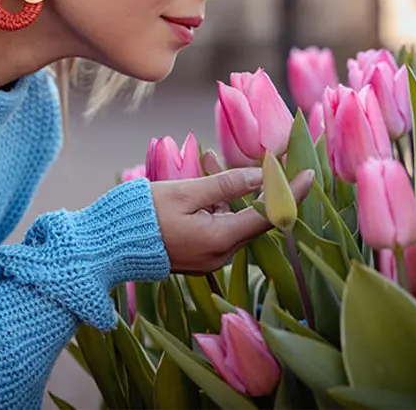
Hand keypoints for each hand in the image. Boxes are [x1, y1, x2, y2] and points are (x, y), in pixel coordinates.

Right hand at [151, 167, 314, 274]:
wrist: (107, 247)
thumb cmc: (143, 216)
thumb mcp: (186, 192)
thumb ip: (225, 184)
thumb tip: (260, 176)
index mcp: (221, 240)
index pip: (268, 216)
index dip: (290, 194)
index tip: (308, 174)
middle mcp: (220, 255)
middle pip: (250, 217)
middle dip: (250, 185)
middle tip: (249, 156)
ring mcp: (207, 259)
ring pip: (230, 219)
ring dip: (225, 193)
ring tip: (205, 161)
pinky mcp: (196, 256)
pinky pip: (215, 226)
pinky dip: (213, 205)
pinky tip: (198, 182)